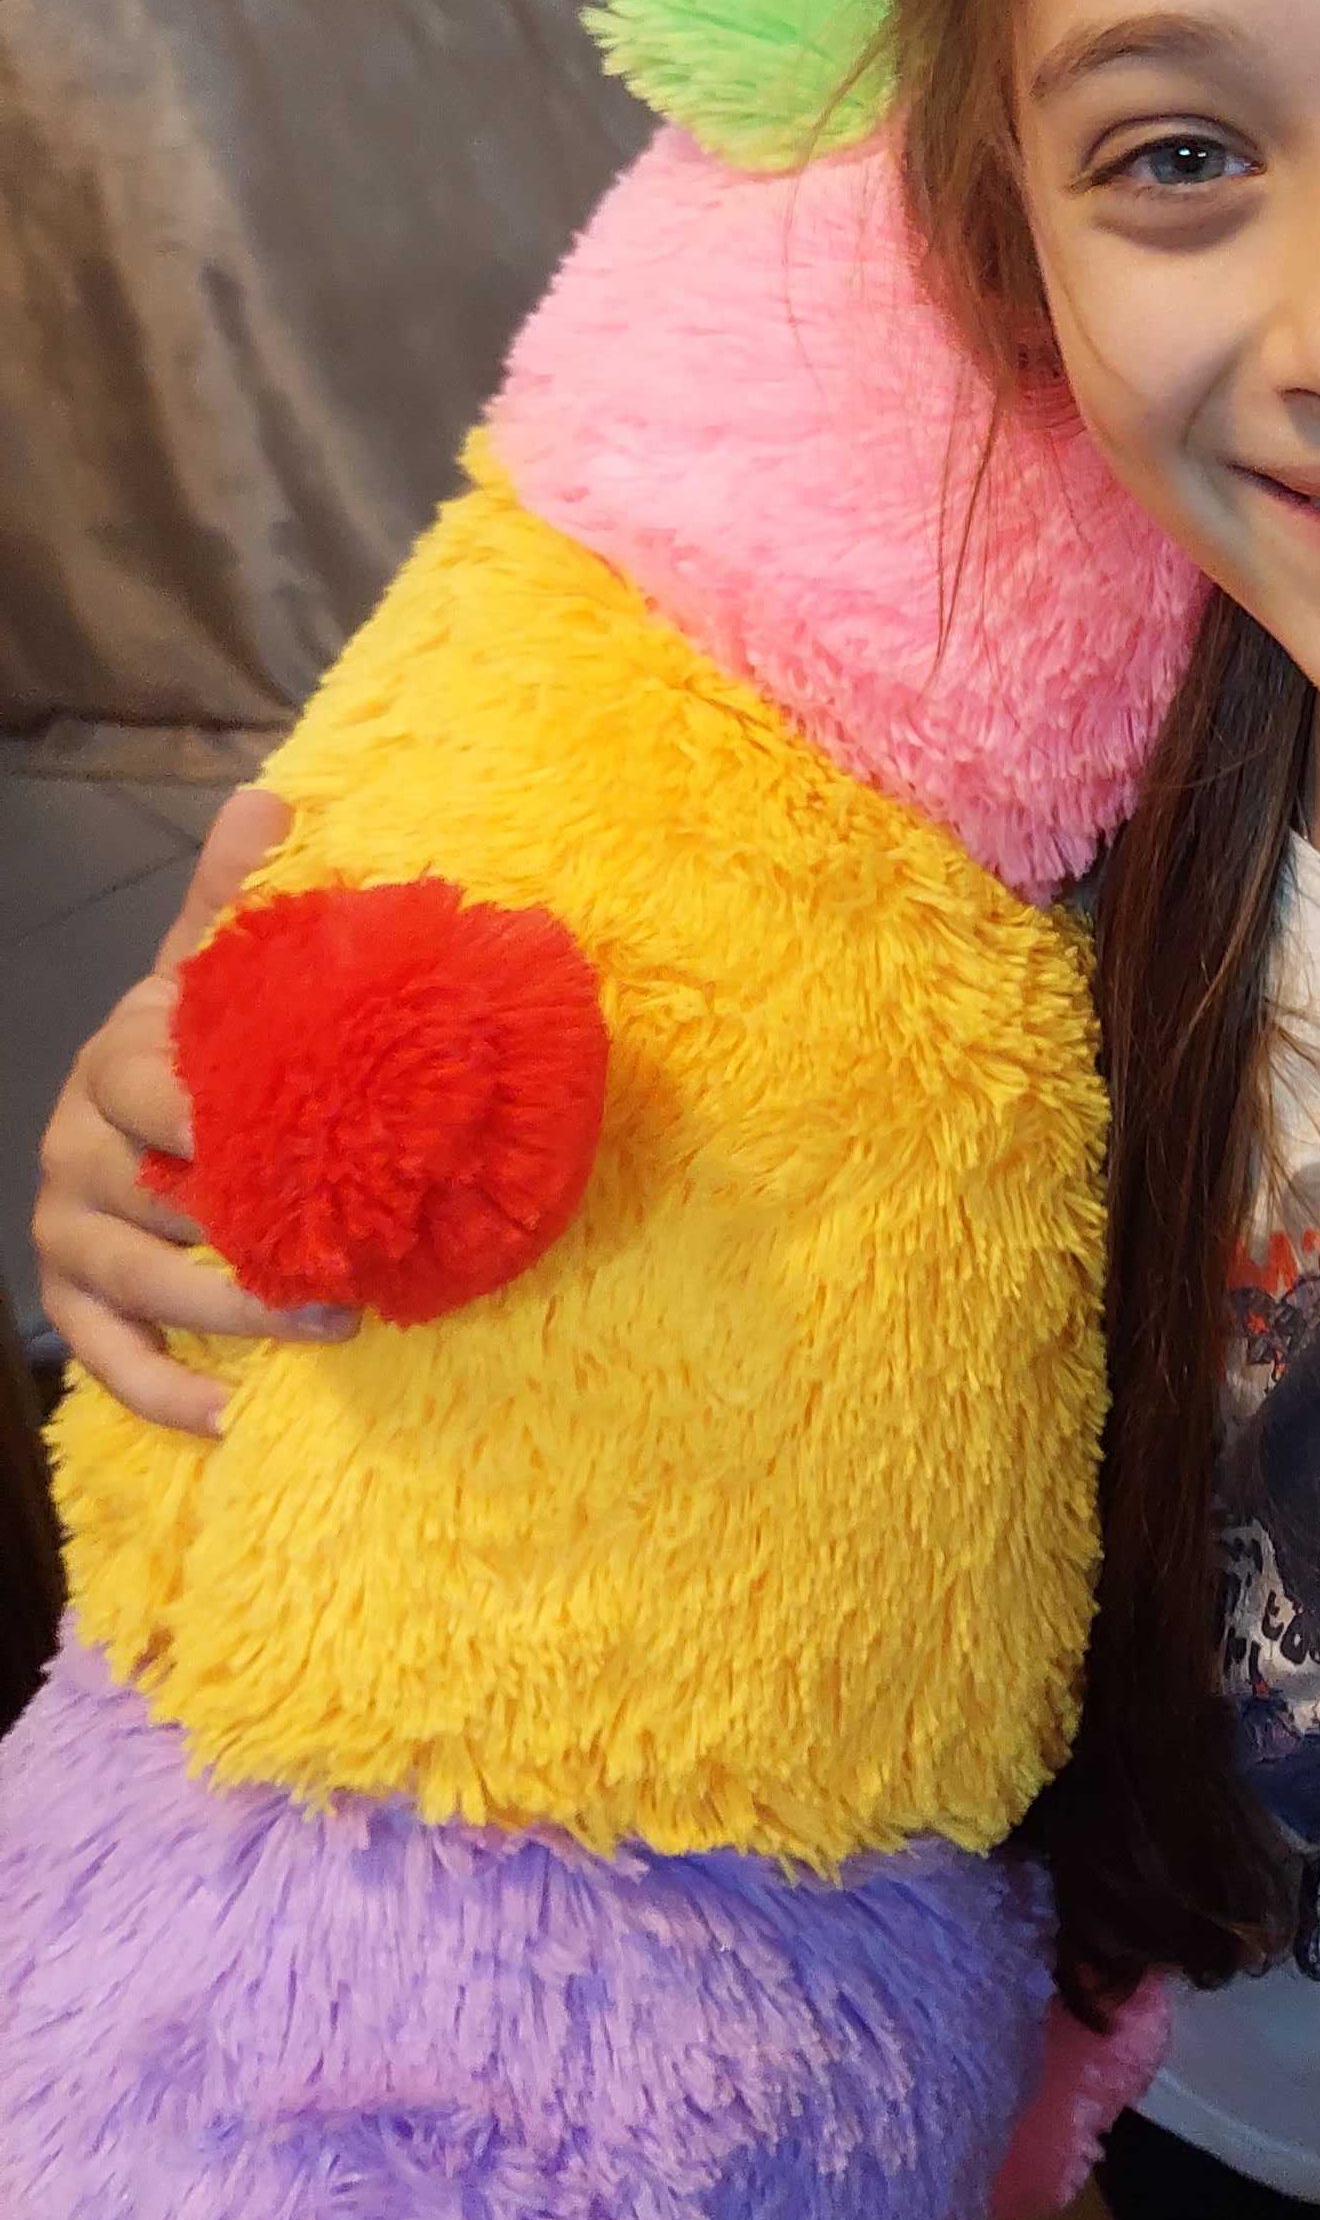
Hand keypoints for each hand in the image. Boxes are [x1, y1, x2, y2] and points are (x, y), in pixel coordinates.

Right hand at [29, 784, 345, 1432]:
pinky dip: (163, 1395)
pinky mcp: (73, 1294)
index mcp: (116, 1059)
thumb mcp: (215, 964)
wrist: (146, 1101)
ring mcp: (69, 1227)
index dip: (204, 1116)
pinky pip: (105, 1358)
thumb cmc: (202, 1037)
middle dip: (244, 1236)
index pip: (145, 1088)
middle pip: (147, 1203)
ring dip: (234, 1317)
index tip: (283, 1141)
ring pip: (141, 1286)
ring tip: (336, 1323)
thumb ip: (237, 897)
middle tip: (350, 1258)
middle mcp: (75, 1146)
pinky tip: (232, 1420)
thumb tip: (268, 799)